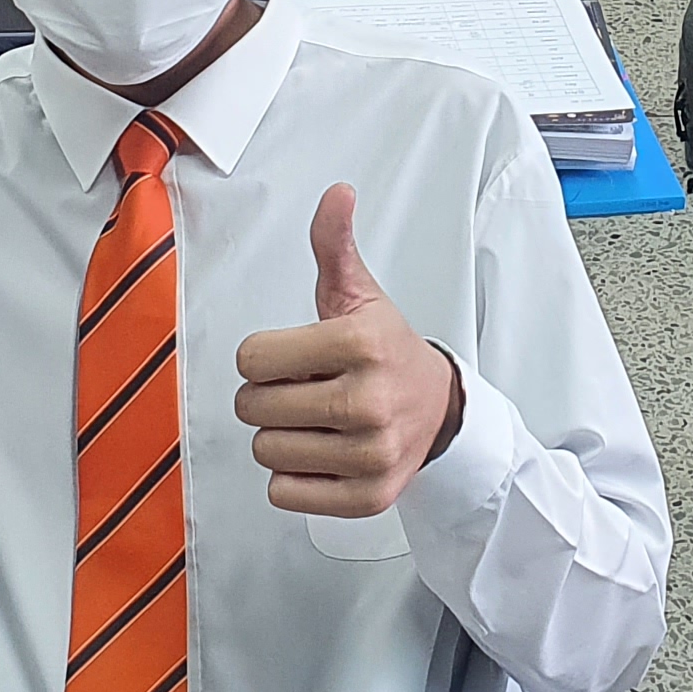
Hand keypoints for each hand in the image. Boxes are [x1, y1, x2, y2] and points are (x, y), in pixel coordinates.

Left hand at [232, 185, 462, 518]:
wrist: (440, 408)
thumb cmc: (388, 350)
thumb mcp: (360, 294)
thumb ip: (335, 244)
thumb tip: (337, 195)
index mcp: (361, 344)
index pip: (252, 359)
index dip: (264, 356)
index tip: (295, 356)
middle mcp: (370, 400)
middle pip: (254, 407)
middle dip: (270, 395)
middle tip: (307, 388)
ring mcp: (371, 453)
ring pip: (267, 452)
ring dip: (282, 436)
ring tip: (319, 421)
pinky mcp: (368, 496)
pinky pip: (285, 493)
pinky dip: (296, 478)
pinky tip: (325, 453)